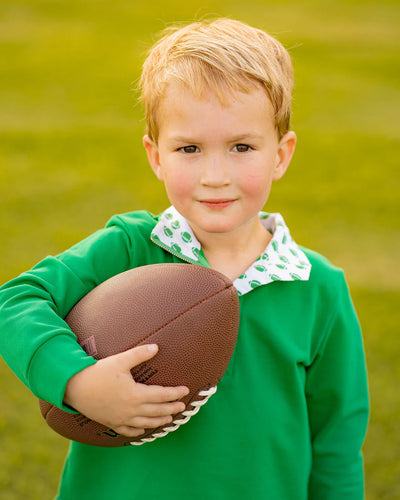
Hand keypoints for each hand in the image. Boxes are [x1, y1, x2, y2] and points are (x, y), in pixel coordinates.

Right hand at [64, 344, 188, 437]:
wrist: (75, 388)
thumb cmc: (98, 372)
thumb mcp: (120, 360)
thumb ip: (139, 354)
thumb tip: (156, 347)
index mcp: (136, 395)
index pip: (162, 395)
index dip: (175, 394)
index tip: (185, 391)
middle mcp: (131, 410)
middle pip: (157, 411)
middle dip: (171, 409)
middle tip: (182, 407)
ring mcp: (121, 419)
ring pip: (146, 423)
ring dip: (159, 421)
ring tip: (169, 419)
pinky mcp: (111, 423)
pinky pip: (128, 431)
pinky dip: (139, 430)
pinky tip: (143, 429)